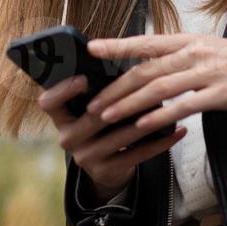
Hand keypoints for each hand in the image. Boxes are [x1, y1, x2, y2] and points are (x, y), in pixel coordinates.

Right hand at [38, 74, 185, 196]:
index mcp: (61, 117)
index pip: (48, 102)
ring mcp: (86, 157)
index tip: (83, 78)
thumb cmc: (104, 126)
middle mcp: (68, 138)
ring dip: (148, 119)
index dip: (63, 90)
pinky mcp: (106, 171)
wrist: (108, 168)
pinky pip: (137, 154)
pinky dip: (161, 141)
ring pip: (121, 135)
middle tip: (149, 85)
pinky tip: (178, 130)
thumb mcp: (93, 108)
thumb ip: (99, 89)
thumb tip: (117, 53)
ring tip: (170, 105)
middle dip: (124, 101)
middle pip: (94, 117)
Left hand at [82, 33, 226, 135]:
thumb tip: (150, 64)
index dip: (117, 45)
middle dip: (116, 88)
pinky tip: (142, 126)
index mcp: (189, 41)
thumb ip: (180, 56)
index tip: (93, 48)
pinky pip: (182, 106)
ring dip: (129, 104)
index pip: (146, 42)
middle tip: (94, 103)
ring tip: (108, 116)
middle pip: (146, 70)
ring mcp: (206, 74)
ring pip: (158, 89)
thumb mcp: (208, 49)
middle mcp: (194, 54)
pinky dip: (159, 116)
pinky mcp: (218, 95)